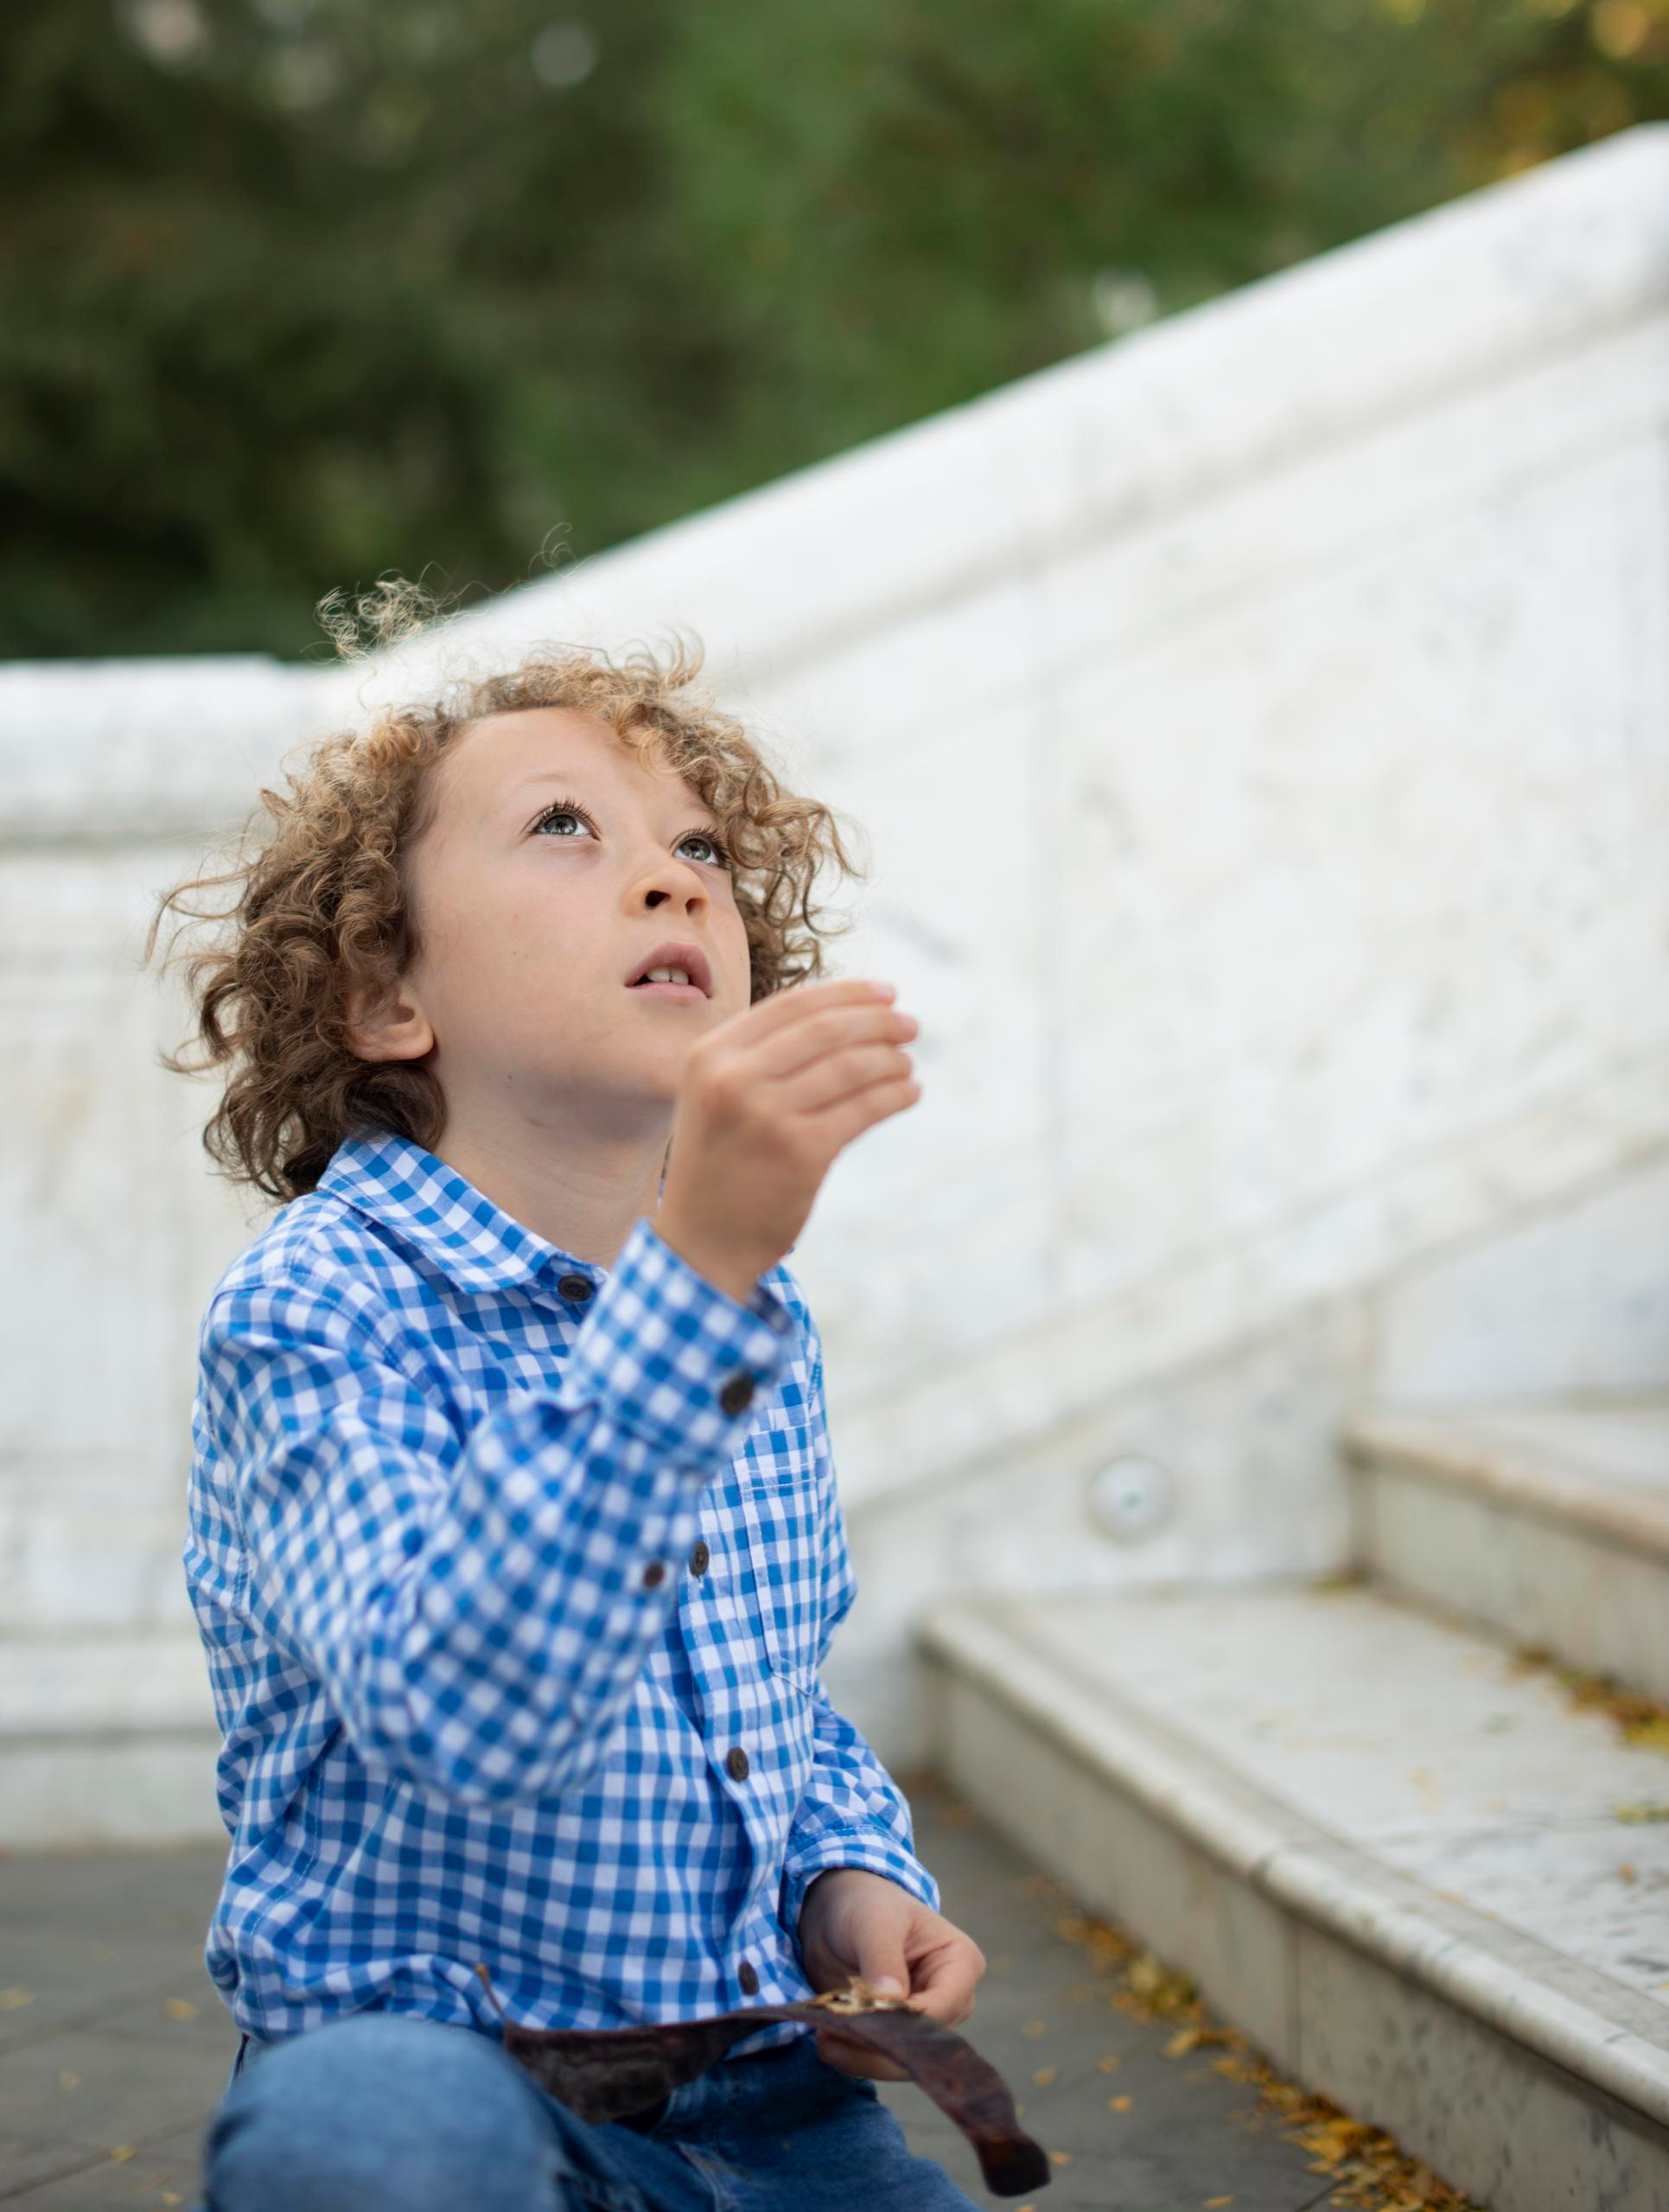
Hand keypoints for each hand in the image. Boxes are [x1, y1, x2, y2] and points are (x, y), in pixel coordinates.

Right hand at [653, 979, 919, 1301]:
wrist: (701, 1241)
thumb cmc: (721, 1161)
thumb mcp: (715, 1094)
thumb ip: (761, 1053)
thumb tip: (846, 1013)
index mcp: (710, 1055)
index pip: (793, 1005)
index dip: (849, 994)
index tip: (888, 994)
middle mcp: (734, 1079)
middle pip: (827, 1030)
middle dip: (879, 1022)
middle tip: (911, 1026)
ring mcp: (767, 1116)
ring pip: (852, 1067)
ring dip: (891, 1060)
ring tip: (907, 1065)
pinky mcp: (801, 1153)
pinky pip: (864, 1109)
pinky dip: (896, 1095)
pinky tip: (910, 1093)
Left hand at [796, 1867, 986, 2081]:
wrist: (838, 1912)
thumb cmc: (867, 1905)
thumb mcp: (874, 1922)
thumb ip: (883, 1959)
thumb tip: (892, 2001)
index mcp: (961, 1963)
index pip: (942, 2006)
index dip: (904, 2021)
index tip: (861, 2019)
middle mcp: (951, 2000)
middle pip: (923, 2042)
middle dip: (879, 2046)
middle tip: (831, 2037)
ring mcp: (924, 2022)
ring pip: (902, 2059)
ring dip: (862, 2057)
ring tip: (824, 2040)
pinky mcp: (896, 2035)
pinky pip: (881, 2058)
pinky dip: (854, 2056)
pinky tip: (826, 2041)